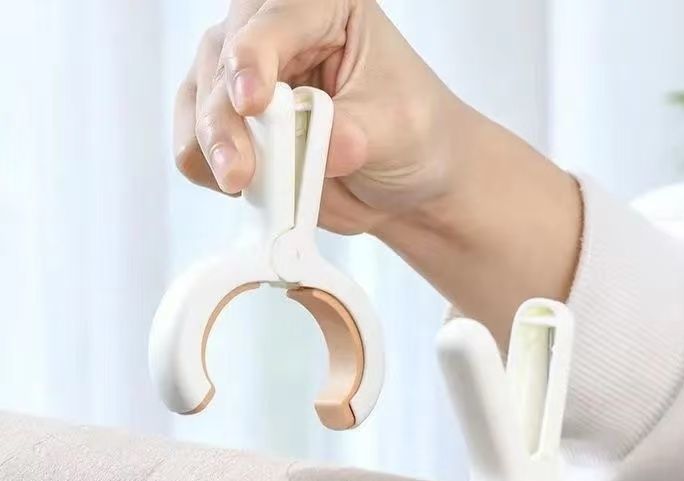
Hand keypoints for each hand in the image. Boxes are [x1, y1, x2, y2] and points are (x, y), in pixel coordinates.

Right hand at [174, 0, 466, 235]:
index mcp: (323, 10)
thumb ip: (354, 134)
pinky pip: (197, 141)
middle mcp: (277, 34)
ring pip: (199, 99)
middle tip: (239, 168)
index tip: (253, 103)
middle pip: (223, 59)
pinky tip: (239, 186)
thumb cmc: (412, 136)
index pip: (275, 19)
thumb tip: (326, 149)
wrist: (404, 183)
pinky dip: (208, 167)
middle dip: (223, 117)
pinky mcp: (234, 126)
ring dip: (209, 146)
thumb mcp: (397, 129)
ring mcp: (248, 79)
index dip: (255, 58)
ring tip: (237, 183)